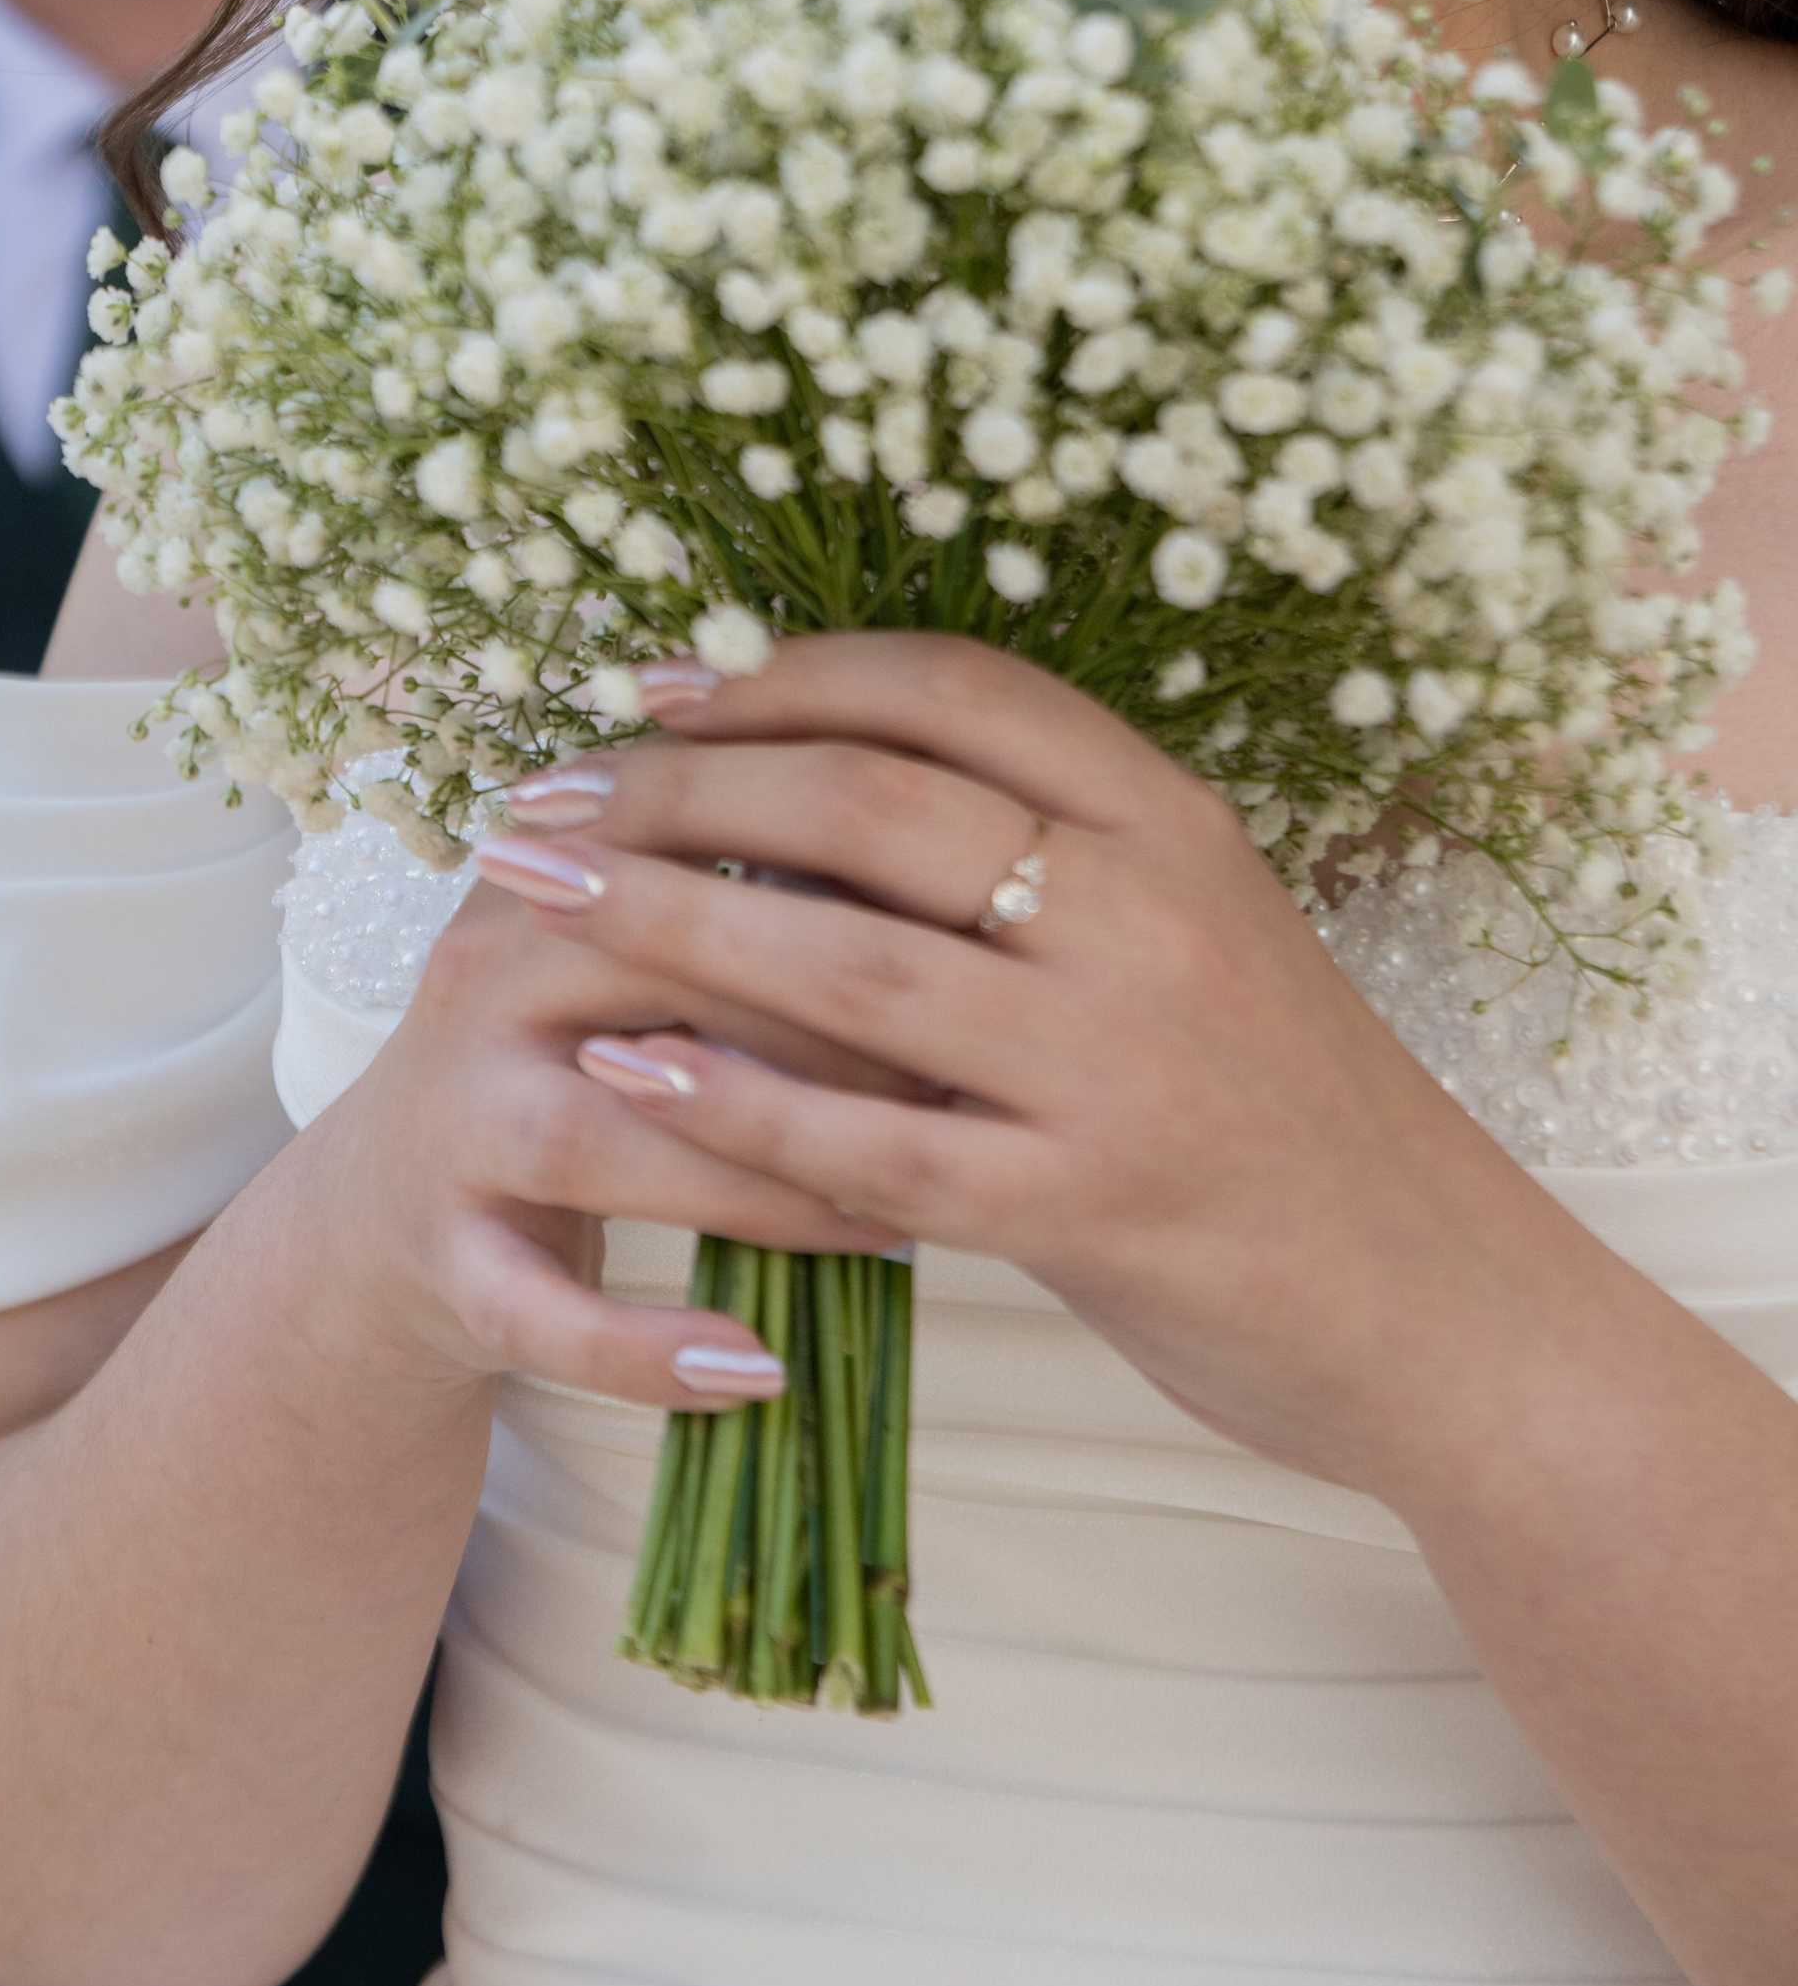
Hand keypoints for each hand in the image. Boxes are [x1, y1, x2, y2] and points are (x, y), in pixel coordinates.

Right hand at [307, 757, 923, 1423]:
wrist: (375, 1218)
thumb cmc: (561, 1069)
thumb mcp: (621, 966)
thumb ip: (738, 912)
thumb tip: (935, 872)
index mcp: (541, 895)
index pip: (684, 859)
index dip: (823, 896)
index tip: (958, 939)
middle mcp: (477, 994)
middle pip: (641, 985)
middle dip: (808, 1039)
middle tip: (953, 1090)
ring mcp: (449, 1132)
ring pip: (596, 1144)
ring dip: (755, 1186)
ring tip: (891, 1225)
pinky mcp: (444, 1267)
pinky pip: (539, 1316)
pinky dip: (647, 1352)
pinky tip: (755, 1369)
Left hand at [451, 632, 1611, 1505]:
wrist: (1447, 1311)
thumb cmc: (1291, 1114)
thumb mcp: (1198, 934)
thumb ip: (1044, 860)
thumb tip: (817, 778)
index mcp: (1174, 824)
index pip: (951, 691)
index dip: (786, 674)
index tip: (655, 688)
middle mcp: (1153, 916)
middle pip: (871, 804)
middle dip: (681, 790)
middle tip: (544, 797)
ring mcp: (1125, 1065)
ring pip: (851, 964)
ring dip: (671, 924)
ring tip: (539, 905)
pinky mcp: (1096, 1211)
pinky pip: (877, 1148)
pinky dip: (737, 1106)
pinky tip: (630, 1078)